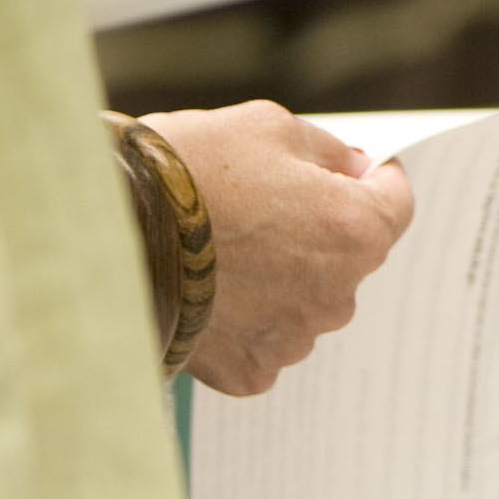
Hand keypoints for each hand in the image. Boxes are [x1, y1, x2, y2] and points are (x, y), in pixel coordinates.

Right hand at [144, 102, 413, 396]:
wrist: (103, 230)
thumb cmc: (186, 170)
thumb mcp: (267, 127)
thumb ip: (326, 151)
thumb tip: (354, 168)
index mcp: (355, 230)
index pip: (396, 204)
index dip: (372, 182)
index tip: (351, 172)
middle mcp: (337, 294)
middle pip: (346, 258)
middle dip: (316, 232)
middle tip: (259, 209)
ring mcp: (294, 339)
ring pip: (303, 302)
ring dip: (279, 280)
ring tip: (219, 252)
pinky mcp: (249, 370)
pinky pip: (261, 341)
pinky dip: (241, 320)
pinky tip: (204, 292)